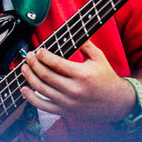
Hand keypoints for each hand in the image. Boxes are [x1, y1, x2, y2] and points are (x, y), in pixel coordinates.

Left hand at [19, 40, 133, 122]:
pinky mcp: (65, 111)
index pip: (56, 63)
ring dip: (29, 77)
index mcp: (82, 74)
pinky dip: (30, 98)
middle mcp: (74, 90)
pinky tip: (24, 89)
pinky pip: (43, 106)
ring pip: (41, 89)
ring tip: (24, 68)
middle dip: (33, 64)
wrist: (117, 103)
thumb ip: (84, 43)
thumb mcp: (99, 57)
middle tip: (28, 56)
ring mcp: (69, 102)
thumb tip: (69, 30)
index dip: (43, 55)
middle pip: (46, 75)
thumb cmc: (106, 77)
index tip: (38, 50)